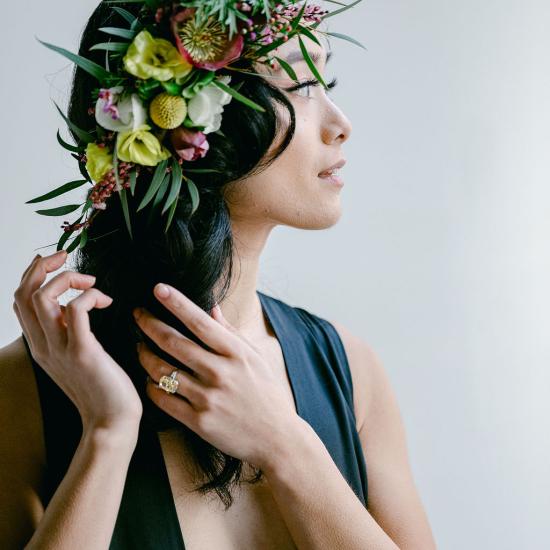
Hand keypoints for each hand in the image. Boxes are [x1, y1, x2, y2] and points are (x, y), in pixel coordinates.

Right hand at [13, 250, 142, 435]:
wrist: (111, 423)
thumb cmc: (101, 388)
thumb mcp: (75, 358)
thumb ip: (67, 334)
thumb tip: (73, 309)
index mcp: (40, 346)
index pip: (19, 302)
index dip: (33, 275)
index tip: (56, 263)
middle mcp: (43, 346)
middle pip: (23, 294)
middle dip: (42, 266)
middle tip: (67, 257)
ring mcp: (59, 349)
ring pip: (41, 297)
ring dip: (67, 279)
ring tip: (92, 284)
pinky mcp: (83, 352)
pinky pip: (76, 310)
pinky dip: (89, 296)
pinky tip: (106, 301)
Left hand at [134, 283, 304, 468]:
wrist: (277, 438)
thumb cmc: (266, 393)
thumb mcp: (256, 358)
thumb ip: (232, 333)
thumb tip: (212, 308)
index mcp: (236, 353)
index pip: (200, 322)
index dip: (177, 303)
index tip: (158, 289)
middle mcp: (220, 373)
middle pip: (174, 342)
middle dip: (149, 324)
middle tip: (137, 313)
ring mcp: (208, 398)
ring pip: (162, 370)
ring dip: (144, 355)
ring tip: (139, 346)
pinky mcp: (198, 422)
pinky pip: (163, 399)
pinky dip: (151, 386)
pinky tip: (148, 378)